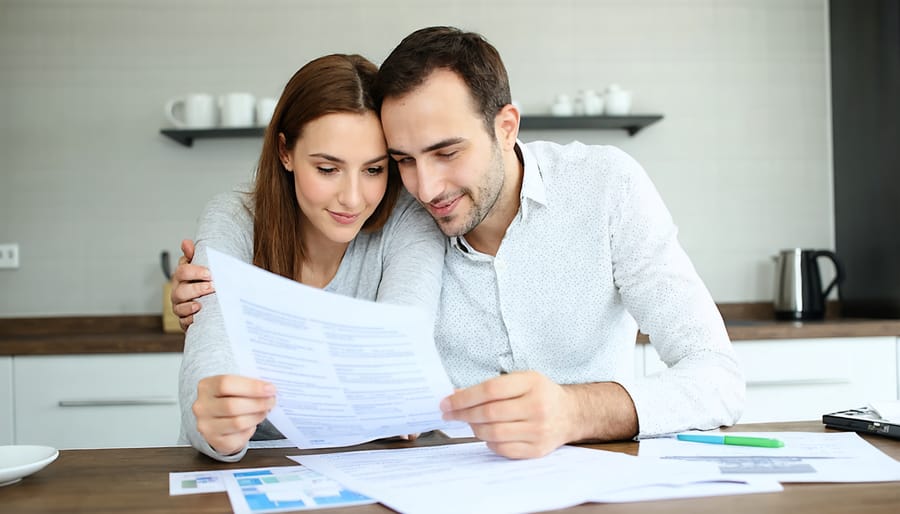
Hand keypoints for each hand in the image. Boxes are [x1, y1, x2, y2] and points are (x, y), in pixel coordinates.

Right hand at [170, 239, 213, 330]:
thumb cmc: (204, 280)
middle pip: (180, 291)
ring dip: (190, 305)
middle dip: (196, 289)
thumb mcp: (201, 266)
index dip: (195, 271)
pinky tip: (197, 316)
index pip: (182, 271)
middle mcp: (178, 291)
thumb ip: (194, 254)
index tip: (210, 273)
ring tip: (201, 305)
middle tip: (212, 287)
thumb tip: (186, 242)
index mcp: (182, 276)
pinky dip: (190, 319)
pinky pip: (183, 321)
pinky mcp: (184, 319)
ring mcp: (179, 306)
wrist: (211, 301)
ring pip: (179, 307)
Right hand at [193, 375, 276, 455]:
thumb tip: (269, 389)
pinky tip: (253, 423)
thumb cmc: (229, 398)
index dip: (251, 387)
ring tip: (265, 410)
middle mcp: (202, 407)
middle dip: (258, 403)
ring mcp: (206, 426)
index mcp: (206, 387)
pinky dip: (250, 430)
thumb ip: (247, 385)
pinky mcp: (215, 441)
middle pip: (232, 405)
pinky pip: (239, 437)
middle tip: (272, 400)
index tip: (270, 388)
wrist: (217, 419)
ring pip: (238, 423)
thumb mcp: (234, 386)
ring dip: (257, 416)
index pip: (226, 384)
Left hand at [439, 371, 575, 458]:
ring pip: (493, 433)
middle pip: (489, 413)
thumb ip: (493, 386)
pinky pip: (503, 449)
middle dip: (463, 414)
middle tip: (449, 414)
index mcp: (532, 383)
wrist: (571, 414)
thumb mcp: (522, 379)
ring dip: (474, 428)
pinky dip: (489, 442)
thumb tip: (457, 395)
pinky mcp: (537, 449)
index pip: (490, 390)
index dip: (464, 397)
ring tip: (469, 422)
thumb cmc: (540, 393)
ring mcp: (538, 430)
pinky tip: (486, 433)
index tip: (446, 402)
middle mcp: (537, 407)